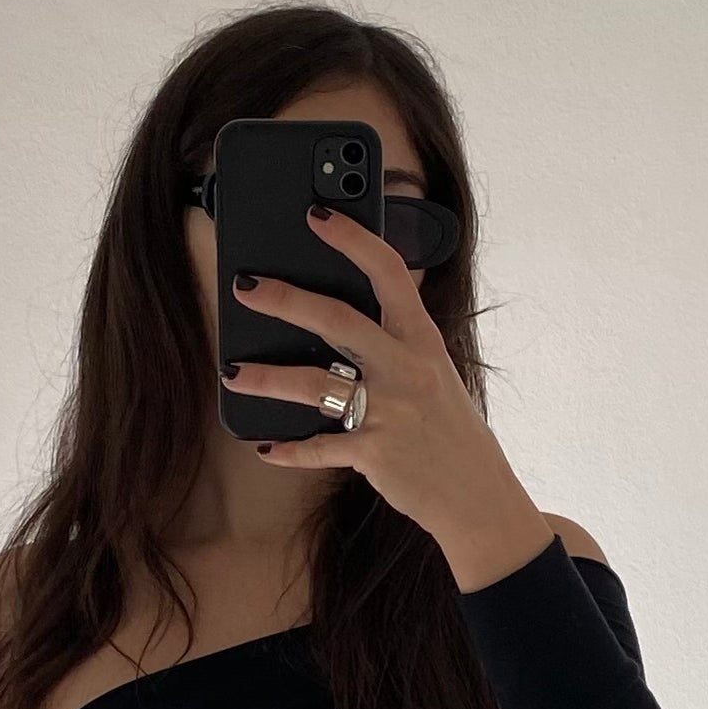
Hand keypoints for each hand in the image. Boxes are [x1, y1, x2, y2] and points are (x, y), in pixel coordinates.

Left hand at [227, 206, 554, 588]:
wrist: (475, 494)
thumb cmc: (449, 429)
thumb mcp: (434, 372)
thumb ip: (398, 341)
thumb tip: (353, 311)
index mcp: (421, 338)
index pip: (388, 272)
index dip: (352, 239)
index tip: (317, 215)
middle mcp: (404, 368)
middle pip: (337, 320)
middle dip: (285, 300)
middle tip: (245, 287)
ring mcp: (388, 410)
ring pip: (314, 383)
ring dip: (267, 377)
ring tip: (232, 372)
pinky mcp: (373, 453)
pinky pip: (319, 448)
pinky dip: (289, 450)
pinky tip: (266, 447)